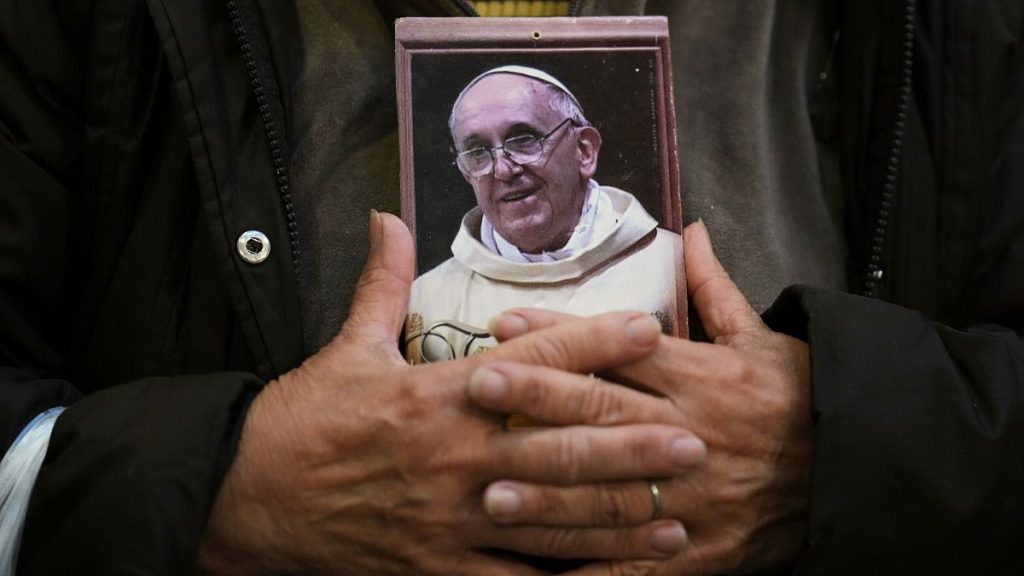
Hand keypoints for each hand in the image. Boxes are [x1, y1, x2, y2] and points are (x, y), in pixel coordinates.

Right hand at [197, 212, 705, 575]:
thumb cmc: (303, 420)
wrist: (247, 497)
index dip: (592, 343)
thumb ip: (380, 282)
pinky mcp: (436, 570)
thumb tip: (386, 218)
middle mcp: (451, 458)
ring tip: (675, 520)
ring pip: (547, 524)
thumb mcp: (344, 346)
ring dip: (616, 522)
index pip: (530, 363)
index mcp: (435, 396)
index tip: (647, 330)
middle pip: (555, 450)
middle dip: (629, 447)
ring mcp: (448, 520)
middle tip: (693, 442)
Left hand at [473, 221, 812, 574]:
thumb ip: (715, 287)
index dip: (561, 336)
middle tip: (478, 385)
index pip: (619, 352)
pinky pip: (642, 564)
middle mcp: (690, 434)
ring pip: (613, 493)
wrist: (853, 469)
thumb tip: (690, 229)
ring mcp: (694, 496)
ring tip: (492, 489)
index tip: (506, 324)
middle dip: (538, 398)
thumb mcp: (762, 337)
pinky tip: (547, 575)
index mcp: (702, 378)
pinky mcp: (703, 549)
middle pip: (605, 413)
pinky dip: (595, 572)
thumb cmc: (798, 397)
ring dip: (550, 493)